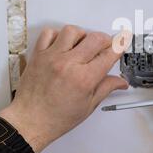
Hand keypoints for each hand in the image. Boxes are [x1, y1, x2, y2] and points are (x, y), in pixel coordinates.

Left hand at [0, 26, 131, 152]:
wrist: (29, 122)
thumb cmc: (55, 118)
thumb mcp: (88, 106)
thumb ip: (106, 88)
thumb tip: (120, 82)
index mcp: (84, 79)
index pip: (109, 54)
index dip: (120, 46)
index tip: (123, 41)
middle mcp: (68, 64)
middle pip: (95, 38)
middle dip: (106, 40)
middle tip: (106, 46)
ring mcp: (52, 58)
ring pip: (73, 31)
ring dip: (83, 35)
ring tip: (83, 45)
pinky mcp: (38, 55)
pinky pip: (49, 33)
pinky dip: (59, 35)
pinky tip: (63, 44)